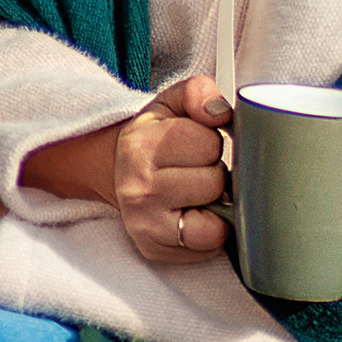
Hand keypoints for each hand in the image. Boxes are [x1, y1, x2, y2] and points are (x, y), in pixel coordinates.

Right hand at [19, 75, 234, 264]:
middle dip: (214, 173)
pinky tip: (196, 215)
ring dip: (214, 205)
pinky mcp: (154, 248)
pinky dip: (212, 232)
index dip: (211, 142)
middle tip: (194, 170)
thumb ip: (198, 92)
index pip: (209, 143)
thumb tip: (220, 112)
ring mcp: (143, 223)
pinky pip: (208, 245)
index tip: (195, 144)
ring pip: (214, 219)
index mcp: (140, 144)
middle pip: (215, 181)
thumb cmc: (155, 139)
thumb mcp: (172, 104)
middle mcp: (136, 186)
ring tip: (196, 193)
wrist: (120, 172)